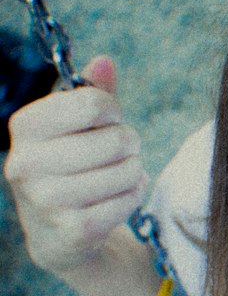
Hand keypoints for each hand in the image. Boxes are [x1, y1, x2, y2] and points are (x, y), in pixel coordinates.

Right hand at [4, 57, 148, 285]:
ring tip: (117, 175)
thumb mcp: (72, 126)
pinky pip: (128, 200)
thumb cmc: (69, 166)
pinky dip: (133, 195)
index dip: (113, 111)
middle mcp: (27, 163)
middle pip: (116, 139)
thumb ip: (90, 92)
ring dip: (133, 171)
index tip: (107, 121)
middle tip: (119, 152)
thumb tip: (104, 61)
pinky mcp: (73, 229)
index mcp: (25, 127)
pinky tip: (117, 198)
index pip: (93, 103)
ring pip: (126, 171)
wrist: (56, 234)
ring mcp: (47, 200)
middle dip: (129, 144)